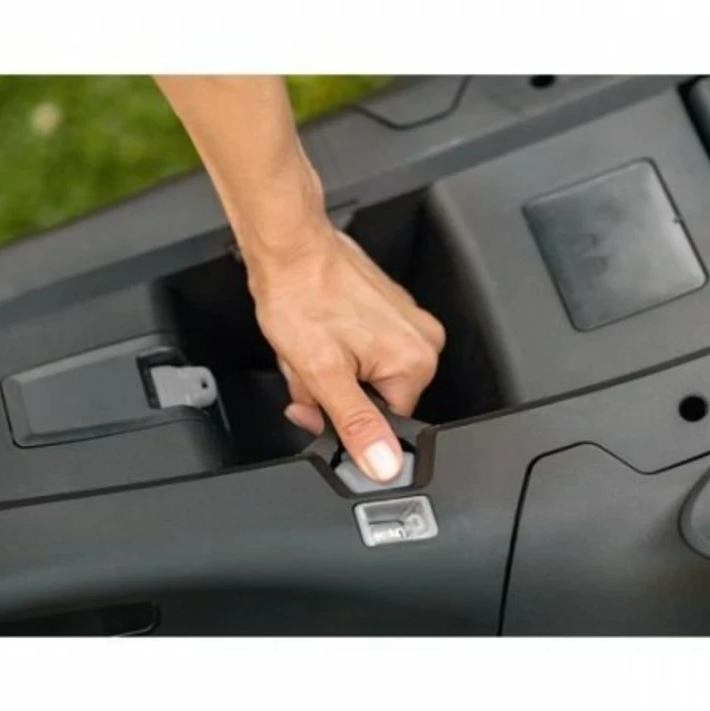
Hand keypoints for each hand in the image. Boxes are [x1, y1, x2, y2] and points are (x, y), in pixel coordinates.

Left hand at [246, 224, 445, 482]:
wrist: (288, 245)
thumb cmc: (301, 295)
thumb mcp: (323, 374)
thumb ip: (356, 425)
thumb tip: (383, 465)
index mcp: (415, 360)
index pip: (387, 422)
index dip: (345, 419)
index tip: (318, 400)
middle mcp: (421, 338)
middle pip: (375, 397)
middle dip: (333, 391)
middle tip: (308, 366)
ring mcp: (405, 318)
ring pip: (364, 373)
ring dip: (329, 370)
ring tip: (308, 344)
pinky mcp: (387, 306)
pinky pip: (363, 347)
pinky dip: (334, 347)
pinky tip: (317, 330)